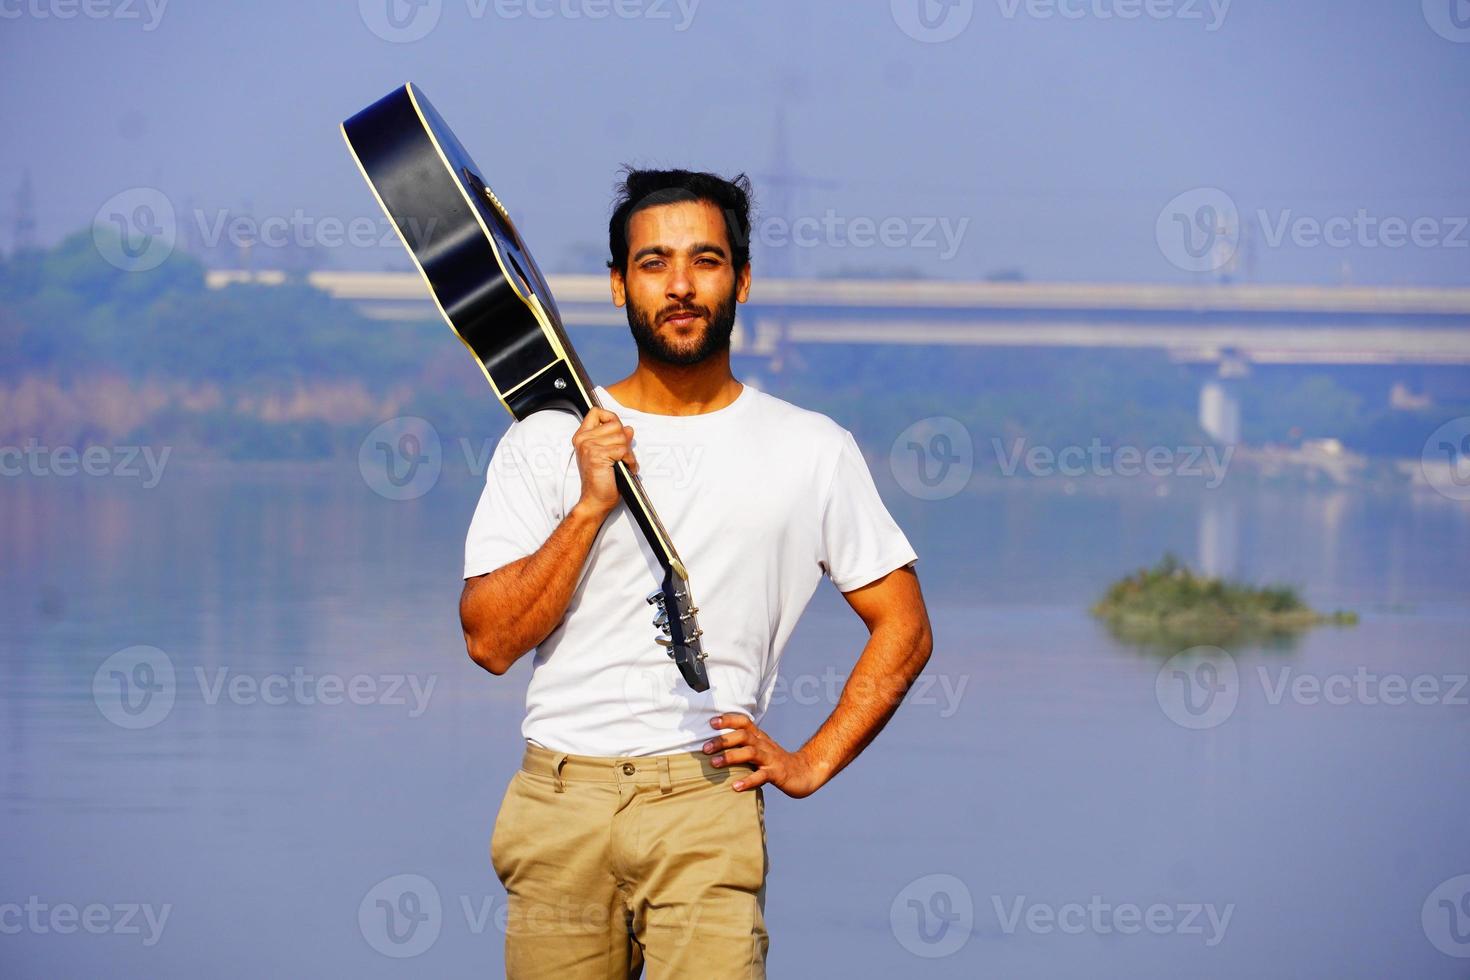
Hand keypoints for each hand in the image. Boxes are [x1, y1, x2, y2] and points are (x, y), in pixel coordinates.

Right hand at [571, 407, 637, 518]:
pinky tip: (627, 468)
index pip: (597, 412)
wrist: (595, 501)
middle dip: (624, 439)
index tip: (616, 432)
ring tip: (625, 463)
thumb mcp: (608, 455)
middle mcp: (583, 439)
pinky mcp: (597, 455)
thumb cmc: (601, 481)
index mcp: (582, 437)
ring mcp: (589, 446)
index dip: (611, 418)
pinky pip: (623, 450)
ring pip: (621, 437)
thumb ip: (615, 439)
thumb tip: (628, 429)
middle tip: (623, 455)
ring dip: (629, 452)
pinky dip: (630, 460)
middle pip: (615, 423)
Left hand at [703, 714, 827, 798]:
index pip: (744, 722)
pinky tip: (735, 787)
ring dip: (731, 757)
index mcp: (759, 737)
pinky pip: (761, 776)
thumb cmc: (775, 762)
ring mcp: (771, 759)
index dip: (728, 719)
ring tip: (715, 764)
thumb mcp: (759, 749)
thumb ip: (742, 746)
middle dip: (723, 740)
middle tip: (705, 748)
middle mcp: (764, 745)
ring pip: (750, 753)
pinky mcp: (777, 774)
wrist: (804, 772)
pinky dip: (748, 781)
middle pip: (743, 736)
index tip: (711, 722)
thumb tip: (714, 746)